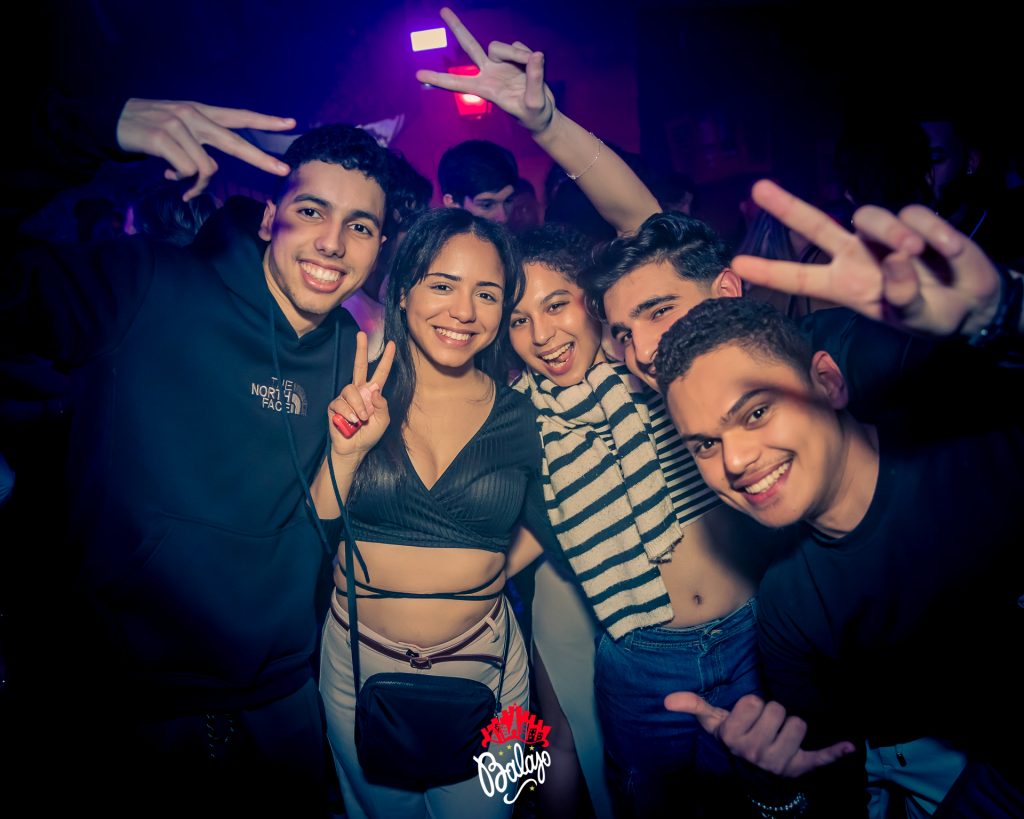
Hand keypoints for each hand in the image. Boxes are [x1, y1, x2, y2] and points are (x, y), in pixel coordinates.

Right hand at [115, 99, 295, 200]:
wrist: (110, 120)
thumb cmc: (148, 129)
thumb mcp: (178, 130)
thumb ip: (198, 146)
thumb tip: (207, 172)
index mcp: (200, 112)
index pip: (239, 115)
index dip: (264, 120)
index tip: (289, 123)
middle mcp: (194, 116)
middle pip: (236, 142)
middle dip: (261, 159)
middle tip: (283, 170)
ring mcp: (179, 126)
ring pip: (206, 167)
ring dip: (195, 184)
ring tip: (180, 184)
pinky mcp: (163, 138)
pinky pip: (186, 171)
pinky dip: (179, 180)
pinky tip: (165, 174)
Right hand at [328, 332, 395, 456]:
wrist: (354, 448)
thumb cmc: (369, 434)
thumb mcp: (383, 421)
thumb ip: (382, 405)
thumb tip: (375, 390)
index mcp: (372, 393)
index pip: (380, 373)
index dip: (386, 359)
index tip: (391, 344)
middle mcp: (358, 391)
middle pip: (358, 366)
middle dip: (361, 349)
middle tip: (362, 334)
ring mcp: (345, 397)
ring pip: (351, 390)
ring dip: (358, 406)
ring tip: (360, 419)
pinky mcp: (334, 405)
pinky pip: (340, 402)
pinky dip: (348, 413)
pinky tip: (350, 421)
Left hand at [415, 7, 555, 133]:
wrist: (543, 114)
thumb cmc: (533, 116)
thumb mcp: (534, 104)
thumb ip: (535, 79)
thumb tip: (535, 55)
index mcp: (485, 89)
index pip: (457, 83)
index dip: (439, 79)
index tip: (418, 75)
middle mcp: (489, 72)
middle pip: (470, 46)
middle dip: (457, 28)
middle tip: (442, 10)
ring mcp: (501, 63)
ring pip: (500, 46)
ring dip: (517, 54)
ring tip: (532, 64)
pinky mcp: (515, 57)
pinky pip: (519, 47)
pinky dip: (527, 55)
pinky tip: (534, 65)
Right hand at [664, 691, 854, 777]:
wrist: (755, 777)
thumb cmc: (736, 740)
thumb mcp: (714, 724)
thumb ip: (695, 707)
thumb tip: (668, 700)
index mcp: (735, 737)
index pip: (754, 701)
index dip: (752, 704)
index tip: (748, 716)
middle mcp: (756, 751)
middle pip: (778, 710)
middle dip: (774, 713)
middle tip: (766, 726)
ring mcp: (780, 761)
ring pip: (799, 724)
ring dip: (792, 726)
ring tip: (781, 735)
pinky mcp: (802, 768)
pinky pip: (821, 757)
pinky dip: (834, 752)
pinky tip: (847, 746)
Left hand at [732, 180, 1003, 336]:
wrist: (975, 304)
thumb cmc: (934, 316)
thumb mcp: (915, 318)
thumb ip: (901, 296)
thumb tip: (893, 258)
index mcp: (844, 285)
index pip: (799, 278)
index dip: (769, 271)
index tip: (736, 264)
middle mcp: (856, 256)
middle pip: (815, 225)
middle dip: (787, 206)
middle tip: (758, 188)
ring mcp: (883, 237)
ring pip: (871, 216)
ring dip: (893, 232)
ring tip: (916, 252)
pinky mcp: (916, 222)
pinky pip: (915, 214)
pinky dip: (933, 232)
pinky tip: (946, 252)